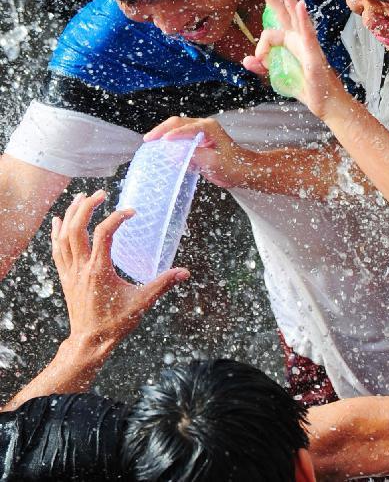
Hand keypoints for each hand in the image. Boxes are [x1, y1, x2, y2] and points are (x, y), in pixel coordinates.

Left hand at [51, 190, 189, 354]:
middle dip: (86, 207)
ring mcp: (70, 272)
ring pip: (63, 236)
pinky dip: (56, 232)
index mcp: (99, 270)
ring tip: (80, 198)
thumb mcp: (141, 303)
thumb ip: (162, 284)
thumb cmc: (114, 324)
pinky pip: (57, 250)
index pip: (104, 233)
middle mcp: (81, 267)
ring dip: (71, 215)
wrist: (89, 343)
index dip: (117, 218)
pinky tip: (58, 220)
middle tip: (100, 194)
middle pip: (77, 229)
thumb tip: (184, 272)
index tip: (131, 212)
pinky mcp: (65, 277)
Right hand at [144, 117, 254, 189]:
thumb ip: (195, 156)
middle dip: (162, 130)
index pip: (186, 128)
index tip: (161, 142)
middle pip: (177, 123)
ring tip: (150, 142)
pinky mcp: (197, 141)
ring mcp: (200, 133)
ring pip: (177, 128)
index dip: (172, 135)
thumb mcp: (213, 163)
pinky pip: (180, 137)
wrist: (243, 171)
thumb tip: (176, 153)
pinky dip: (169, 141)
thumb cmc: (233, 166)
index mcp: (208, 127)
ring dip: (163, 134)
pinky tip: (160, 148)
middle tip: (148, 139)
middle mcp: (203, 126)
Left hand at [243, 0, 343, 120]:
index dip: (260, 46)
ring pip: (297, 18)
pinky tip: (300, 6)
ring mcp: (308, 45)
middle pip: (283, 12)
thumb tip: (246, 60)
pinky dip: (304, 20)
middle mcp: (299, 39)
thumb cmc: (305, 86)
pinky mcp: (314, 55)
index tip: (258, 62)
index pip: (269, 33)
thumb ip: (262, 67)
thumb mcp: (277, 76)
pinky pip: (308, 35)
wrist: (326, 103)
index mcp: (290, 41)